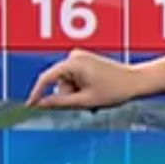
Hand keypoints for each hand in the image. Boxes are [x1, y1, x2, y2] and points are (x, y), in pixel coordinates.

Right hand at [25, 49, 144, 109]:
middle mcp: (74, 56)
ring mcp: (80, 58)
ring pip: (67, 84)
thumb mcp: (85, 100)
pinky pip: (74, 80)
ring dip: (77, 95)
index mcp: (73, 63)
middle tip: (89, 104)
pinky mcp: (84, 62)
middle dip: (70, 97)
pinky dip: (81, 90)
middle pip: (60, 84)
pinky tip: (95, 92)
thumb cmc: (114, 90)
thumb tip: (40, 105)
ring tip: (95, 97)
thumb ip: (60, 102)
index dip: (37, 94)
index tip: (29, 107)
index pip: (46, 79)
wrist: (135, 82)